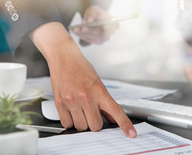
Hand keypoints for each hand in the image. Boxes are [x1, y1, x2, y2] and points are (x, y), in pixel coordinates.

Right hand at [30, 22, 136, 137]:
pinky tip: (72, 111)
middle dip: (95, 123)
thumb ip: (104, 101)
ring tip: (80, 109)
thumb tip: (111, 117)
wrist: (64, 57)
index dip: (125, 124)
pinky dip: (70, 121)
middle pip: (96, 126)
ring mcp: (72, 101)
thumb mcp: (97, 83)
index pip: (116, 111)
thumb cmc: (81, 67)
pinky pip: (67, 124)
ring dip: (82, 122)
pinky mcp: (60, 103)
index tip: (131, 133)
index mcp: (99, 90)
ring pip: (81, 127)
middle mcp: (86, 97)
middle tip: (92, 113)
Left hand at [72, 5, 118, 44]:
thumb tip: (89, 21)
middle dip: (90, 31)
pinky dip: (82, 36)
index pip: (109, 25)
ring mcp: (105, 38)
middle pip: (102, 34)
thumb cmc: (96, 13)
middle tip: (81, 29)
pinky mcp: (99, 41)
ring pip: (95, 38)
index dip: (103, 26)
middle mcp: (111, 31)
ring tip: (75, 29)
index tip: (92, 27)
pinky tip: (75, 31)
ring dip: (84, 34)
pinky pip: (90, 40)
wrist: (95, 18)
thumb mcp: (94, 9)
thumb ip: (92, 13)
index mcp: (112, 21)